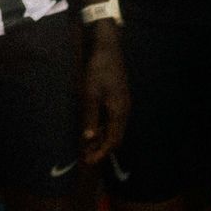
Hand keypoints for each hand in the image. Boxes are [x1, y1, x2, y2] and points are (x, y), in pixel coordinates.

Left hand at [78, 21, 129, 163]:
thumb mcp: (90, 93)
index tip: (89, 161)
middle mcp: (124, 111)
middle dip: (102, 148)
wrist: (108, 49)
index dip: (101, 153)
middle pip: (116, 137)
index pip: (113, 140)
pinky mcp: (120, 99)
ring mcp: (123, 105)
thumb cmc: (98, 70)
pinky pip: (114, 120)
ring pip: (115, 129)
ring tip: (87, 145)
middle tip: (86, 155)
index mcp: (119, 112)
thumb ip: (90, 116)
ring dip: (102, 138)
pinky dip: (104, 127)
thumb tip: (89, 138)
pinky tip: (93, 127)